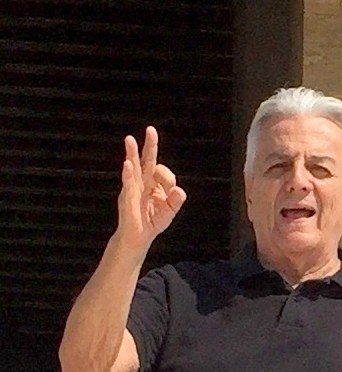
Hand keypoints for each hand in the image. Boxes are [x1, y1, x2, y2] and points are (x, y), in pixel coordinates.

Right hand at [116, 126, 186, 248]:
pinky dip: (128, 173)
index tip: (171, 190)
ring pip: (134, 167)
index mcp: (155, 183)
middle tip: (151, 130)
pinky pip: (128, 182)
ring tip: (129, 139)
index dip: (167, 178)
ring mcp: (134, 187)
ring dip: (131, 153)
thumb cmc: (153, 221)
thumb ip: (176, 201)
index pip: (163, 172)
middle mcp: (144, 182)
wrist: (138, 236)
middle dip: (150, 145)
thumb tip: (180, 190)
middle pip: (147, 160)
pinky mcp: (127, 196)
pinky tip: (127, 164)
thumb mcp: (169, 212)